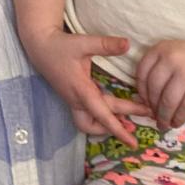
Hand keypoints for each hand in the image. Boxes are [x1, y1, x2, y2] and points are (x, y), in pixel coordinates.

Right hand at [23, 27, 146, 145]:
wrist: (40, 47)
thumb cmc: (61, 45)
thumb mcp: (83, 42)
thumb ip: (105, 44)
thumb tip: (128, 44)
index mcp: (81, 90)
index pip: (102, 115)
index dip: (118, 129)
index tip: (132, 141)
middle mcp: (77, 100)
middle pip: (100, 122)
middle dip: (122, 123)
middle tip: (145, 114)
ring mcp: (74, 101)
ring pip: (89, 125)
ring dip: (106, 126)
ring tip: (127, 121)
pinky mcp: (73, 98)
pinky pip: (88, 116)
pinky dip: (101, 118)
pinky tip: (113, 110)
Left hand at [136, 38, 184, 129]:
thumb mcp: (174, 52)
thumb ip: (159, 68)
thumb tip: (144, 98)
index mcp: (161, 49)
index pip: (142, 73)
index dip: (141, 90)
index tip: (144, 101)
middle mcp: (171, 59)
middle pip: (154, 89)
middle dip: (152, 107)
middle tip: (155, 116)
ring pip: (167, 102)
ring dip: (164, 117)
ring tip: (164, 124)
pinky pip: (184, 109)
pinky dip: (178, 119)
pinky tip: (176, 123)